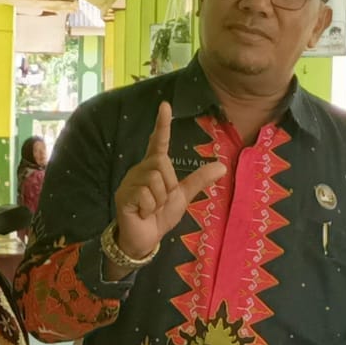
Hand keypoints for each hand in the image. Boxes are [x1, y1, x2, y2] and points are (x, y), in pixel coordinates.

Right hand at [113, 102, 226, 261]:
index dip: (162, 124)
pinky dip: (149, 208)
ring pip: (155, 180)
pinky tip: (142, 213)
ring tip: (151, 208)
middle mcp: (140, 169)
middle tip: (161, 201)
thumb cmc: (160, 216)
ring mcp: (130, 182)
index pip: (158, 142)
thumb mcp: (183, 196)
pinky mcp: (124, 195)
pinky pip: (145, 195)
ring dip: (159, 200)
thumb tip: (222, 165)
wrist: (144, 239)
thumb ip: (199, 180)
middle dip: (168, 186)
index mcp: (154, 167)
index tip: (165, 105)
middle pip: (162, 164)